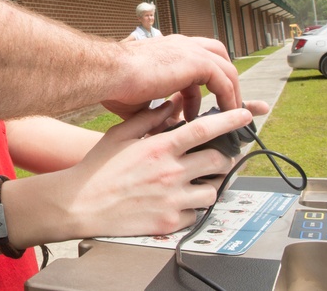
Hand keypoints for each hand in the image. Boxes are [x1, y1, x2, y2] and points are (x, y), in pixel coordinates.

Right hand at [54, 103, 255, 238]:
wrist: (81, 204)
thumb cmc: (98, 168)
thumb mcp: (120, 135)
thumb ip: (149, 119)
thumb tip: (173, 104)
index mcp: (160, 148)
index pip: (205, 129)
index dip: (230, 121)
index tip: (246, 117)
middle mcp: (171, 172)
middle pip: (218, 161)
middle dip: (225, 157)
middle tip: (220, 156)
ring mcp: (173, 199)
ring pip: (213, 191)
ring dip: (211, 184)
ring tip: (199, 181)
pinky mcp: (170, 222)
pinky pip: (196, 214)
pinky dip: (193, 207)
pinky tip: (180, 201)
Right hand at [102, 35, 242, 120]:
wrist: (108, 74)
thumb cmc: (114, 86)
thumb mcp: (139, 101)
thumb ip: (153, 111)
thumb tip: (160, 127)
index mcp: (167, 49)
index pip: (195, 58)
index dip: (200, 82)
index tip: (196, 105)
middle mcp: (181, 45)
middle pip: (218, 55)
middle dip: (224, 79)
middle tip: (224, 104)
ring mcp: (191, 51)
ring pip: (226, 69)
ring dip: (231, 92)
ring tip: (232, 116)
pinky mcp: (197, 62)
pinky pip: (224, 81)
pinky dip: (229, 98)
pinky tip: (228, 115)